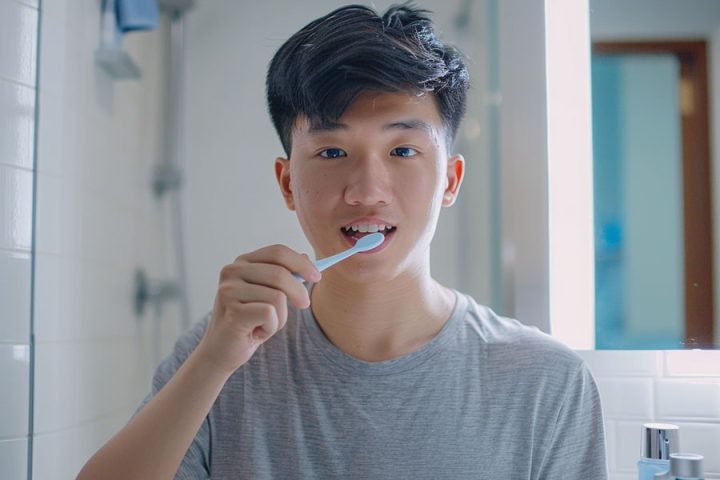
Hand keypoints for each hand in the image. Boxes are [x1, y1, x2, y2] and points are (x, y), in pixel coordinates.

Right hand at [194, 245, 320, 374]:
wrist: (222, 352)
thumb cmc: (248, 322)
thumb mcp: (268, 295)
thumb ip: (284, 275)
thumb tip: (306, 258)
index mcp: (242, 262)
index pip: (278, 252)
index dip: (301, 263)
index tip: (317, 276)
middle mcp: (232, 272)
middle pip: (280, 273)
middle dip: (299, 291)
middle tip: (305, 305)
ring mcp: (229, 291)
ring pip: (278, 296)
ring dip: (280, 316)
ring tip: (265, 324)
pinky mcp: (233, 311)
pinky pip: (270, 313)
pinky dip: (271, 327)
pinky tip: (256, 332)